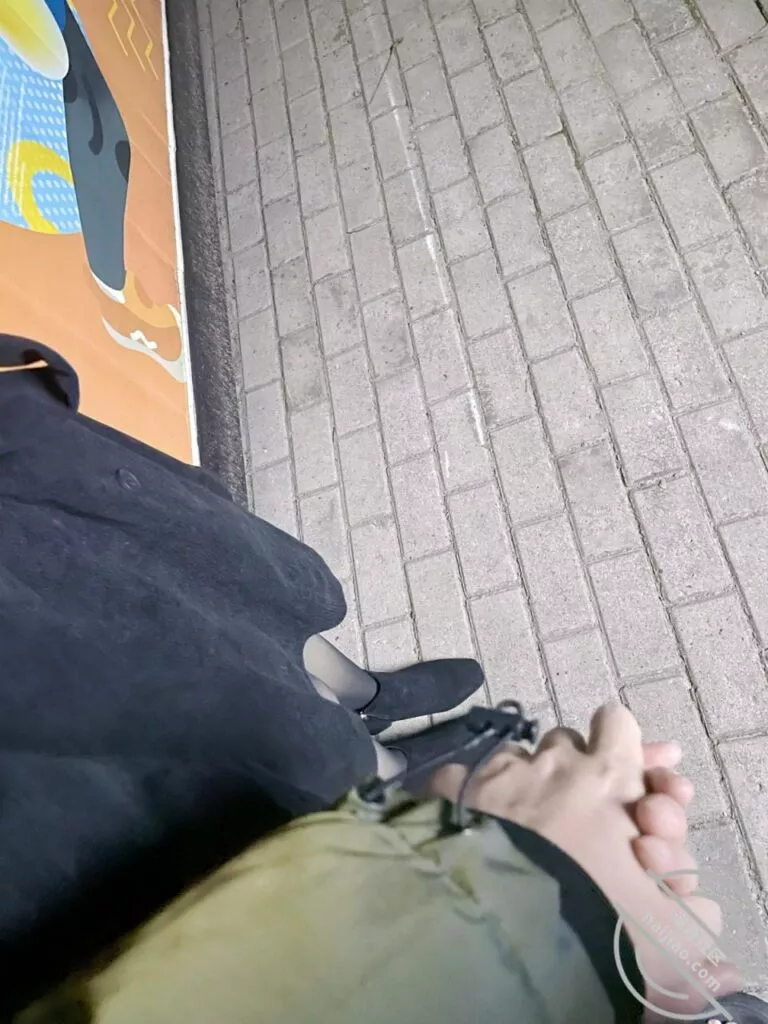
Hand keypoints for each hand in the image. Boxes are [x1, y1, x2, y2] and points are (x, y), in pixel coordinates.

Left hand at [422, 705, 741, 1018]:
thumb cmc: (604, 924)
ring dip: (524, 782)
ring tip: (523, 826)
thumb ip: (682, 896)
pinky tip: (474, 822)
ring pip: (515, 756)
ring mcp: (500, 772)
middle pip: (566, 743)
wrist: (520, 938)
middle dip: (576, 770)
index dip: (624, 747)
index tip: (629, 781)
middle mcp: (554, 761)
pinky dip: (468, 793)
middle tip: (582, 816)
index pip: (619, 723)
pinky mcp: (458, 792)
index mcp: (610, 776)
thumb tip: (684, 893)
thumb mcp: (669, 923)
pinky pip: (459, 775)